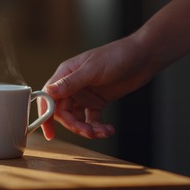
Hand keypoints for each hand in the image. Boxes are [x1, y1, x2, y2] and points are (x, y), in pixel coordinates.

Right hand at [38, 35, 156, 139]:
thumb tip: (48, 92)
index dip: (46, 115)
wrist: (143, 57)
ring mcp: (85, 94)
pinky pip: (92, 119)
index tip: (49, 133)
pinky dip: (98, 127)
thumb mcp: (93, 70)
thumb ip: (70, 82)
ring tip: (103, 132)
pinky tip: (109, 129)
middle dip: (74, 125)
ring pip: (77, 118)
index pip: (49, 97)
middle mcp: (72, 85)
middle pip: (63, 112)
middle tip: (88, 133)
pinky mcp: (98, 101)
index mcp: (65, 74)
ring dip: (87, 128)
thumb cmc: (116, 56)